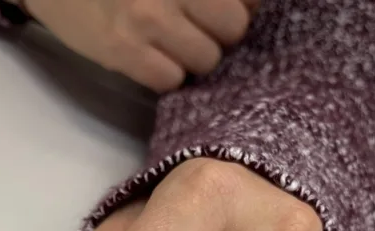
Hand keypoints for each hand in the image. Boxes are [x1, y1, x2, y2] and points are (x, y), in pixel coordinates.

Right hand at [19, 0, 255, 91]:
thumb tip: (253, 7)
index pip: (247, 0)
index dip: (246, 6)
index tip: (236, 9)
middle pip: (234, 27)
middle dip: (222, 33)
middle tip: (198, 27)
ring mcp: (145, 17)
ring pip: (206, 59)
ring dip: (194, 57)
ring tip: (170, 42)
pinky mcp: (121, 50)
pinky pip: (170, 80)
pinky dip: (166, 75)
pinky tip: (150, 57)